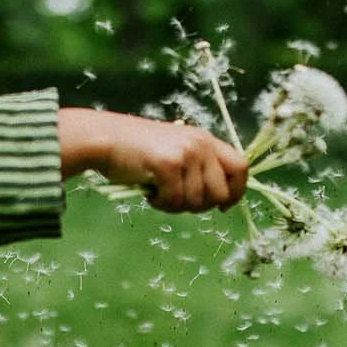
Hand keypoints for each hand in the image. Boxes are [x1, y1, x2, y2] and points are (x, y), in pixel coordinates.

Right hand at [58, 108, 247, 212]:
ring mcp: (186, 154)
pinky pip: (175, 201)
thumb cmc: (137, 150)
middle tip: (177, 201)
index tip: (222, 207)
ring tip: (158, 192)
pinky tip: (148, 192)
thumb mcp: (176, 151)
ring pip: (195, 202)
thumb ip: (198, 167)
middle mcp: (201, 144)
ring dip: (175, 206)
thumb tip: (219, 200)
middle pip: (220, 193)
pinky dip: (160, 204)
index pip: (241, 168)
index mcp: (206, 140)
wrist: (105, 139)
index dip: (236, 192)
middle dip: (200, 207)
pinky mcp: (169, 165)